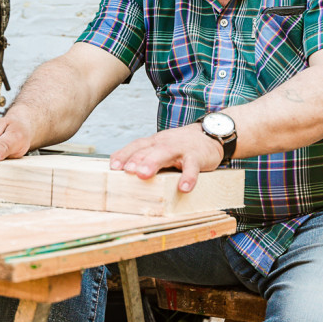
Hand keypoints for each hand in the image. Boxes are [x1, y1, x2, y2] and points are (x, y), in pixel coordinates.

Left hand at [109, 124, 223, 191]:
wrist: (210, 134)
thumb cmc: (180, 146)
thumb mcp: (161, 148)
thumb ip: (145, 156)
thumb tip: (122, 172)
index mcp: (154, 142)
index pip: (136, 146)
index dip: (124, 155)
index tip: (113, 166)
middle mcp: (165, 143)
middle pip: (148, 149)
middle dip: (135, 159)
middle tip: (126, 171)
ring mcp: (181, 149)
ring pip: (166, 153)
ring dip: (153, 163)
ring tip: (143, 175)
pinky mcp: (197, 157)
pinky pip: (192, 167)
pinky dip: (188, 177)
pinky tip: (184, 187)